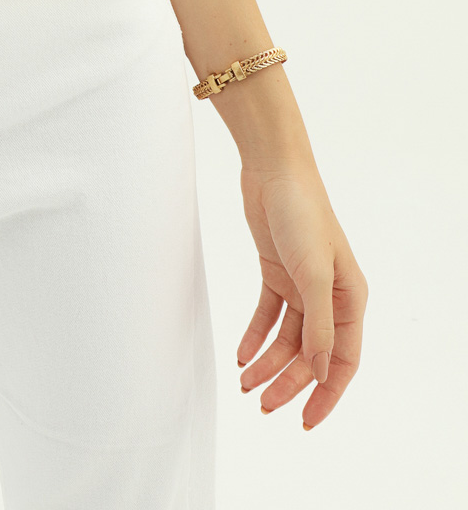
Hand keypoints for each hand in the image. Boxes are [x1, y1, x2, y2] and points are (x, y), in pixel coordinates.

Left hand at [235, 159, 366, 428]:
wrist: (273, 170)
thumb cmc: (302, 214)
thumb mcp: (311, 274)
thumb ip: (317, 325)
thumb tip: (319, 371)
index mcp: (350, 299)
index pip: (343, 361)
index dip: (326, 394)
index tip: (305, 421)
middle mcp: (329, 296)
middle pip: (311, 354)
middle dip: (288, 382)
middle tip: (263, 406)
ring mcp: (301, 284)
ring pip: (287, 339)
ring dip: (267, 362)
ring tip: (245, 384)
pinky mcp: (276, 271)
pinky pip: (267, 315)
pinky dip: (255, 336)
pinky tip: (241, 354)